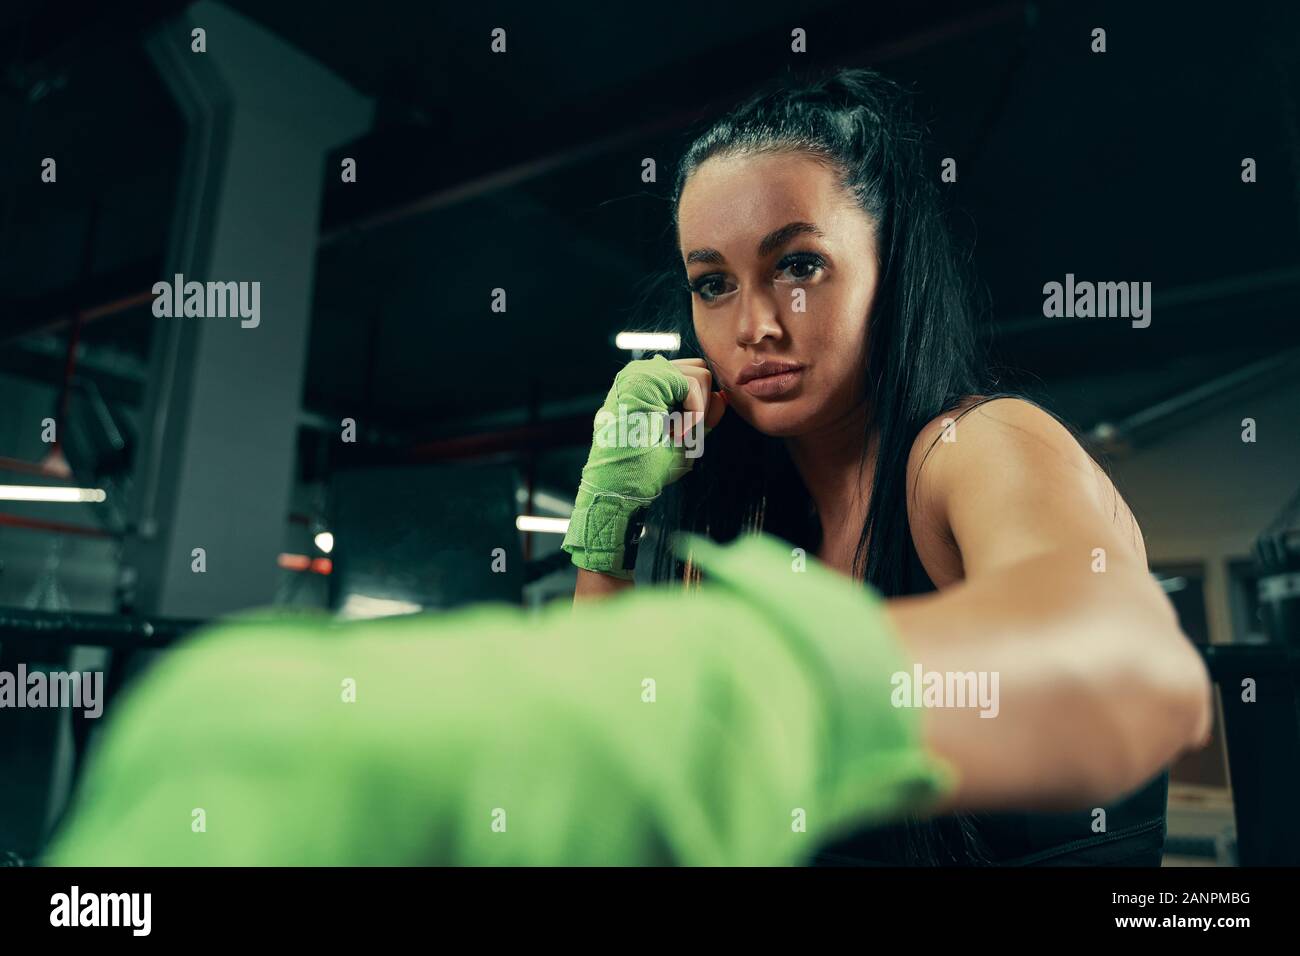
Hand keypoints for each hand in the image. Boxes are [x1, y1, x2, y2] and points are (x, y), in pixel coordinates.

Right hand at [561, 354, 726, 578]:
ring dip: (697, 412)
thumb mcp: (686, 439)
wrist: (618, 485)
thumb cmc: (645, 468)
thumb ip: (704, 416)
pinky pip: (693, 384)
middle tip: (679, 436)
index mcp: (647, 385)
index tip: (681, 436)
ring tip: (674, 435)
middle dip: (702, 406)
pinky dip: (695, 413)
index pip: (692, 376)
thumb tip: (723, 396)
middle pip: (700, 371)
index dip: (700, 406)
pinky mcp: (645, 378)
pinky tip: (675, 434)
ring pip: (701, 375)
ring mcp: (641, 373)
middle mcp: (642, 373)